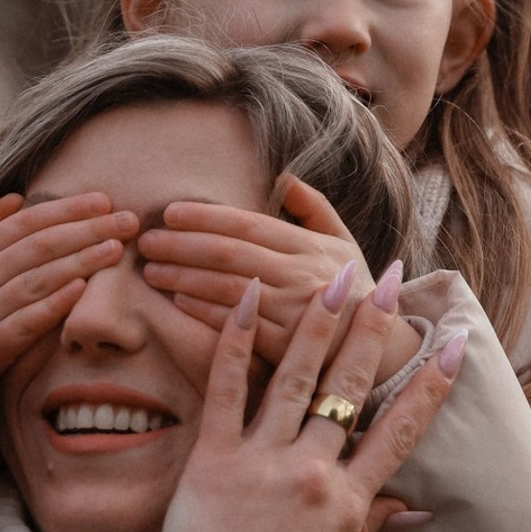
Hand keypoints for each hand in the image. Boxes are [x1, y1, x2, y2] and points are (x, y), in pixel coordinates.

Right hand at [0, 192, 139, 381]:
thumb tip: (16, 198)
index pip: (26, 222)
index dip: (66, 209)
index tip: (104, 201)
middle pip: (39, 246)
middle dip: (86, 230)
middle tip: (128, 221)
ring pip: (36, 279)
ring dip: (78, 261)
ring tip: (114, 249)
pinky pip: (26, 322)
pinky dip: (53, 304)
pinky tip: (82, 289)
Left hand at [138, 175, 424, 385]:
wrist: (383, 353)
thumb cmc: (356, 295)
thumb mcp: (344, 246)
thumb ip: (315, 210)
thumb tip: (285, 178)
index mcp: (312, 247)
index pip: (249, 224)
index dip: (206, 217)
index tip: (170, 212)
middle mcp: (304, 275)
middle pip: (231, 253)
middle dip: (183, 244)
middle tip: (147, 240)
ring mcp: (295, 312)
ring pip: (228, 287)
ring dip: (184, 276)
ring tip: (152, 270)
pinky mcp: (288, 348)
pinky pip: (237, 325)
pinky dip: (205, 311)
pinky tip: (178, 300)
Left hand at [161, 272, 463, 531]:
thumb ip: (371, 529)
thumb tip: (416, 509)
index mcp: (349, 502)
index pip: (399, 434)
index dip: (428, 389)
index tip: (452, 348)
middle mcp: (313, 470)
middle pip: (350, 390)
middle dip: (373, 333)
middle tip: (389, 284)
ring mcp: (262, 459)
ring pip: (297, 377)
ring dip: (319, 323)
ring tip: (335, 277)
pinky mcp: (213, 456)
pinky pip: (227, 388)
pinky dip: (238, 341)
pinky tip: (250, 297)